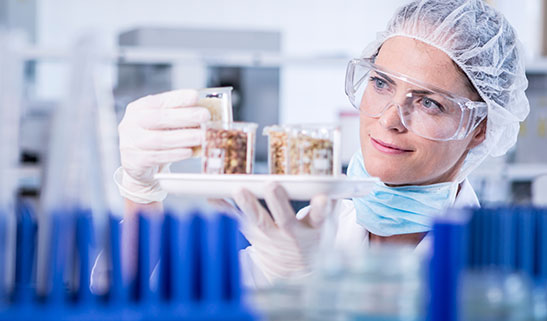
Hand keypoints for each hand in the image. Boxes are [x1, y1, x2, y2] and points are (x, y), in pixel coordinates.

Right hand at [115, 89, 209, 203]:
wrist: (138, 166)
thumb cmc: (154, 140)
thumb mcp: (163, 125)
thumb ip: (178, 116)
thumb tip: (203, 110)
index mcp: (138, 108)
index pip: (159, 101)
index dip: (178, 98)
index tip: (195, 96)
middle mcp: (131, 123)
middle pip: (159, 118)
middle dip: (185, 116)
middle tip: (204, 116)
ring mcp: (130, 143)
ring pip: (159, 139)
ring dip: (184, 137)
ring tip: (201, 136)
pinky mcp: (134, 161)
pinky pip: (158, 157)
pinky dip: (176, 154)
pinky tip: (189, 151)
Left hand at [231, 183, 331, 282]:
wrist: (294, 270)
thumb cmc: (311, 239)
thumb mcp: (326, 225)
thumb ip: (331, 202)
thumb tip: (338, 177)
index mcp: (313, 229)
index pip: (319, 218)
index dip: (321, 209)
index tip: (321, 199)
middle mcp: (291, 234)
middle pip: (285, 219)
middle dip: (278, 203)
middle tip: (273, 186)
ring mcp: (270, 237)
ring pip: (259, 222)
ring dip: (249, 205)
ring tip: (240, 190)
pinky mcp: (253, 235)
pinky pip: (237, 221)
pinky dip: (224, 209)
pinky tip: (213, 198)